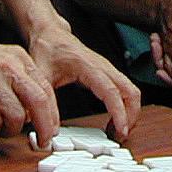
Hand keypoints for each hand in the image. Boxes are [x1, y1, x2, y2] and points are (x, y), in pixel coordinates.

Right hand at [0, 35, 58, 137]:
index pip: (46, 90)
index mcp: (20, 59)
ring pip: (16, 116)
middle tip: (42, 141)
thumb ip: (23, 82)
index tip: (52, 130)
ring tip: (3, 129)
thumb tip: (38, 112)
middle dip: (43, 127)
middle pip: (37, 102)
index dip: (53, 115)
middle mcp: (9, 67)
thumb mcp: (5, 61)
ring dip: (11, 130)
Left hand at [26, 25, 141, 141]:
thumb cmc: (47, 49)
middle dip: (131, 116)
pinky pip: (124, 90)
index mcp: (88, 66)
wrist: (51, 34)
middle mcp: (103, 67)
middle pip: (130, 91)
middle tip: (120, 137)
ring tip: (117, 131)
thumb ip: (43, 101)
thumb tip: (46, 125)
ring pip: (131, 91)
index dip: (119, 112)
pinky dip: (126, 106)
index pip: (111, 91)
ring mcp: (107, 69)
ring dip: (130, 112)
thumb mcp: (40, 75)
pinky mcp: (107, 73)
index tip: (121, 130)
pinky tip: (114, 119)